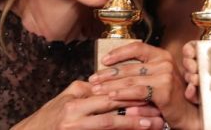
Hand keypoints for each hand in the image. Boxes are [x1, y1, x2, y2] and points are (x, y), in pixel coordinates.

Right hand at [12, 80, 162, 129]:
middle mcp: (74, 108)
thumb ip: (88, 92)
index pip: (110, 89)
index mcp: (76, 94)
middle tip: (160, 108)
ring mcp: (73, 124)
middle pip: (113, 104)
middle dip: (138, 106)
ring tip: (154, 124)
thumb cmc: (50, 119)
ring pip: (109, 123)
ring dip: (134, 123)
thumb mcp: (68, 100)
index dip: (132, 91)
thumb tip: (111, 86)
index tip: (152, 93)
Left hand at [89, 42, 200, 129]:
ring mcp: (165, 75)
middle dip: (108, 74)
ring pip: (130, 79)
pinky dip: (122, 94)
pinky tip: (111, 97)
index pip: (137, 47)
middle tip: (93, 79)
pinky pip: (137, 91)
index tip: (104, 60)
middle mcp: (164, 62)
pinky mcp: (164, 90)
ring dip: (110, 85)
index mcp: (162, 55)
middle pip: (129, 66)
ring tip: (97, 89)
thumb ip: (138, 74)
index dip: (118, 52)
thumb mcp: (155, 80)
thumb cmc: (171, 98)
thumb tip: (110, 72)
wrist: (189, 114)